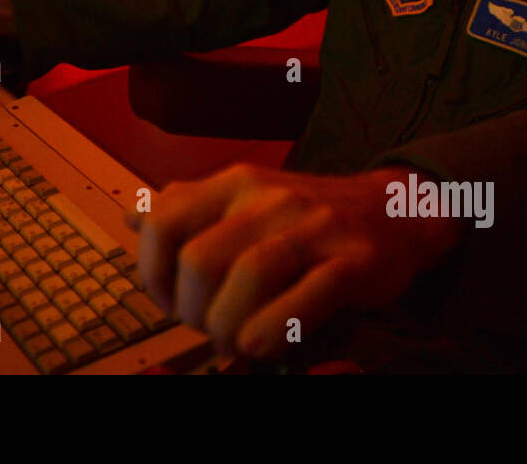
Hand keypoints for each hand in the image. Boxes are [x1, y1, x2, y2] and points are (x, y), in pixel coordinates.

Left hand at [125, 163, 463, 360]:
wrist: (393, 211)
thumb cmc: (307, 216)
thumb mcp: (246, 198)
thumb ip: (191, 208)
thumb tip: (133, 216)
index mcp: (234, 184)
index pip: (164, 220)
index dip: (152, 272)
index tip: (167, 301)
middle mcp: (268, 198)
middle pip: (200, 259)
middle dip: (192, 311)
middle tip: (207, 329)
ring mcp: (313, 227)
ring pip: (249, 275)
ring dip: (229, 326)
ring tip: (234, 343)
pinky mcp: (353, 260)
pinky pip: (306, 297)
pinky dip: (274, 330)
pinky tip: (264, 344)